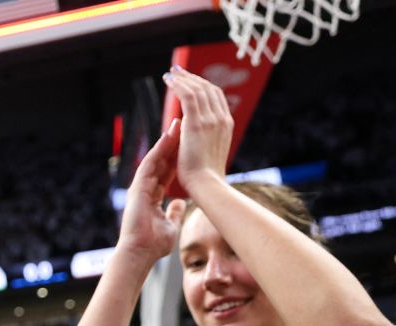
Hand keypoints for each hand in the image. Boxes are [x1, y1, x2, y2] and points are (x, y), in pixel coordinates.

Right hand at [117, 117, 186, 262]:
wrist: (139, 253)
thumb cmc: (153, 245)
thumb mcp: (170, 225)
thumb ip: (174, 213)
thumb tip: (179, 204)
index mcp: (152, 197)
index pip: (166, 173)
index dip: (176, 158)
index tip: (186, 144)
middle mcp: (145, 190)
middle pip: (160, 162)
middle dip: (171, 144)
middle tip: (181, 125)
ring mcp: (139, 188)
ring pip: (154, 160)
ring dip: (165, 142)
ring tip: (176, 125)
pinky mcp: (137, 189)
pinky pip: (148, 166)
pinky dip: (158, 152)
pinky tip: (166, 139)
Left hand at [165, 65, 233, 193]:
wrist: (207, 184)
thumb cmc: (205, 178)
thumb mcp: (209, 155)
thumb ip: (203, 141)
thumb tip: (190, 135)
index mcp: (226, 125)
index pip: (216, 97)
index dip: (203, 86)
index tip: (190, 81)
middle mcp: (221, 118)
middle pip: (209, 89)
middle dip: (193, 78)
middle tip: (178, 71)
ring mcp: (211, 119)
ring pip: (197, 89)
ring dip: (183, 78)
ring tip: (171, 72)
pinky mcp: (197, 122)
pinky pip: (187, 95)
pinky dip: (178, 84)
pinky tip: (169, 80)